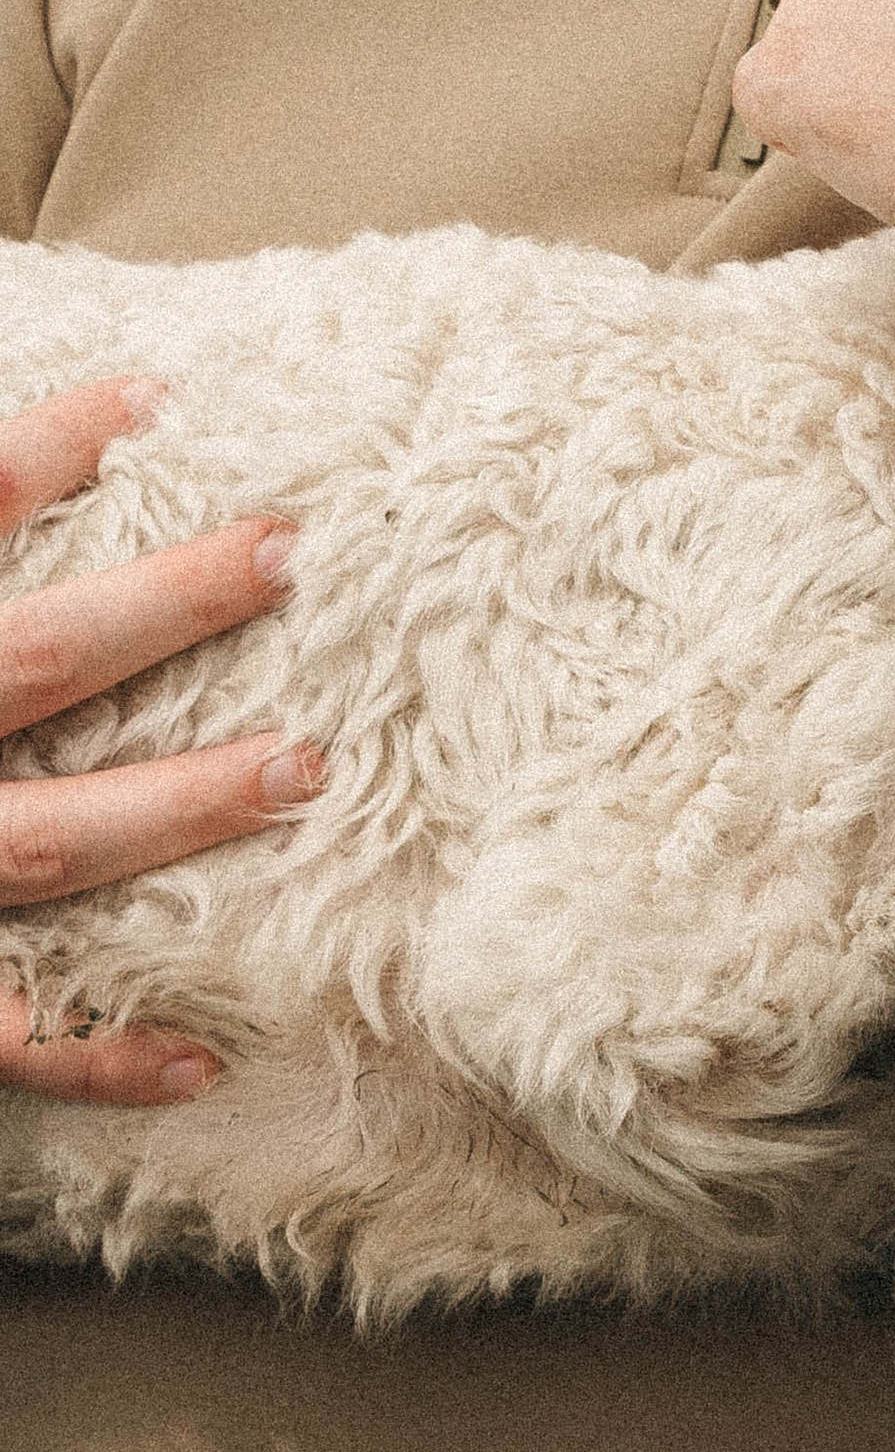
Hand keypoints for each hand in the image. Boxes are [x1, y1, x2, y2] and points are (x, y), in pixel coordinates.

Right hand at [0, 378, 319, 1108]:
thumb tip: (14, 471)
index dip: (42, 450)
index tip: (152, 394)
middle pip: (33, 662)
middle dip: (167, 606)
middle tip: (287, 548)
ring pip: (47, 842)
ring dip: (183, 803)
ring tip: (308, 763)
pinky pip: (5, 1039)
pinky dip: (100, 1058)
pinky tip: (202, 1057)